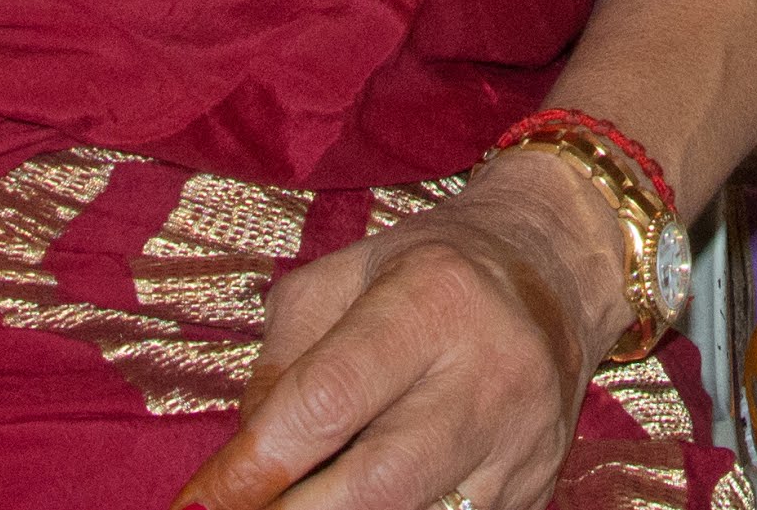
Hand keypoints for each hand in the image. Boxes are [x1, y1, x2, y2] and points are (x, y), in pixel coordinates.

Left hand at [178, 161, 624, 509]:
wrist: (558, 274)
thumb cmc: (429, 269)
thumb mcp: (341, 277)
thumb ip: (281, 361)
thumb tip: (246, 461)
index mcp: (432, 300)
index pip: (327, 402)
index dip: (253, 466)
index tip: (199, 502)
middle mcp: (487, 376)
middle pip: (375, 486)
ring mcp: (519, 444)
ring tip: (301, 499)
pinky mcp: (534, 490)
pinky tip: (362, 503)